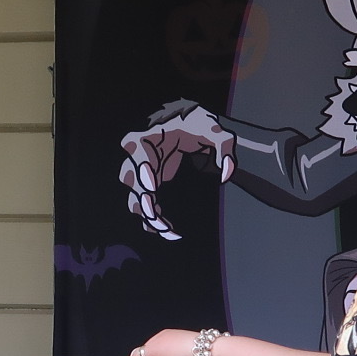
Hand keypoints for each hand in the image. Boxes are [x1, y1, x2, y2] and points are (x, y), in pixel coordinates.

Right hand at [119, 104, 233, 238]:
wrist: (185, 125)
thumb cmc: (193, 125)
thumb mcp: (211, 128)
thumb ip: (223, 145)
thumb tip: (226, 173)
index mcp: (148, 139)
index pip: (136, 153)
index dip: (141, 170)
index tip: (150, 186)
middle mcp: (138, 157)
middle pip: (130, 181)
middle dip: (142, 200)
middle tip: (154, 215)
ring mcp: (141, 174)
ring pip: (135, 199)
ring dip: (148, 215)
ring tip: (165, 229)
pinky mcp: (148, 186)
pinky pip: (145, 207)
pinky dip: (153, 220)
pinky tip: (167, 230)